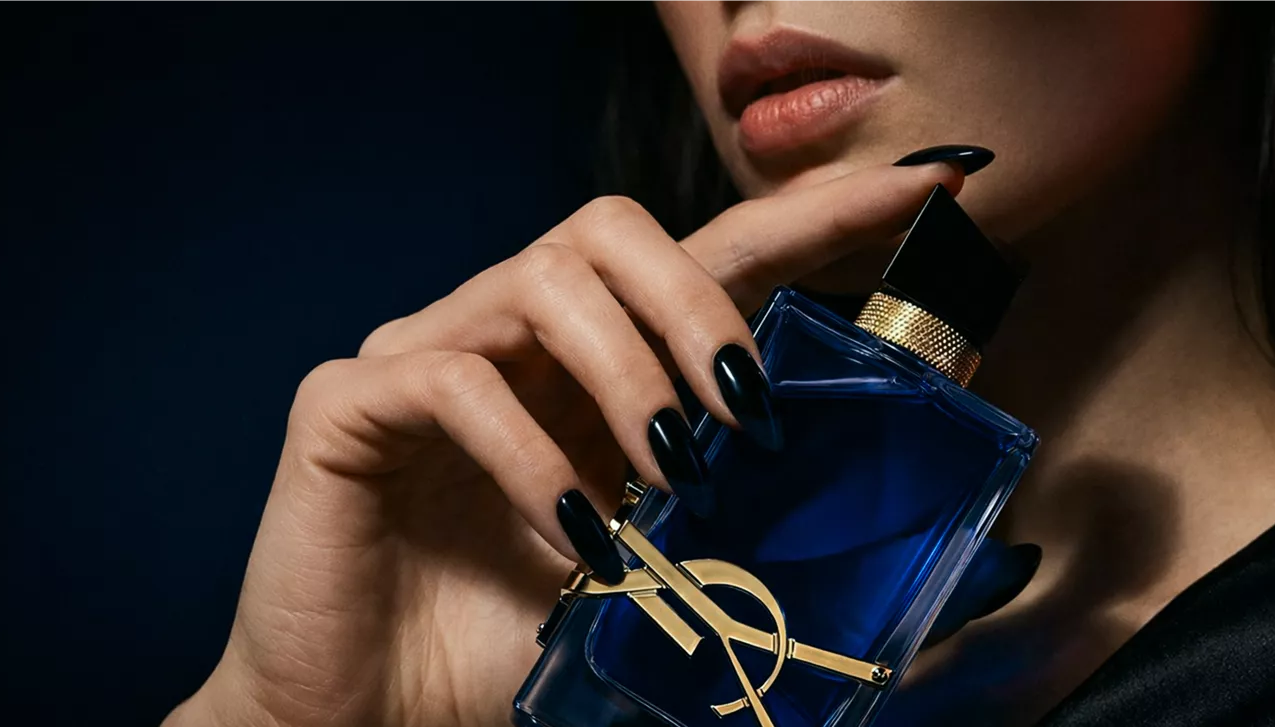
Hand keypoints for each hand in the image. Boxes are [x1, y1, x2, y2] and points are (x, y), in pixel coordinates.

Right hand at [166, 158, 966, 726]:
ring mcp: (423, 357)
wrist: (368, 720)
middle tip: (747, 415)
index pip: (708, 255)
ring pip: (541, 283)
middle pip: (611, 229)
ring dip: (629, 377)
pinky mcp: (348, 405)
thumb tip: (890, 524)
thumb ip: (743, 530)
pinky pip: (455, 383)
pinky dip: (534, 458)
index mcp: (586, 365)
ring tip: (670, 480)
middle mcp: (506, 336)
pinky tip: (575, 539)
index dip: (815, 217)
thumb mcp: (657, 579)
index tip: (927, 189)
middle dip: (698, 304)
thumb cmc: (510, 646)